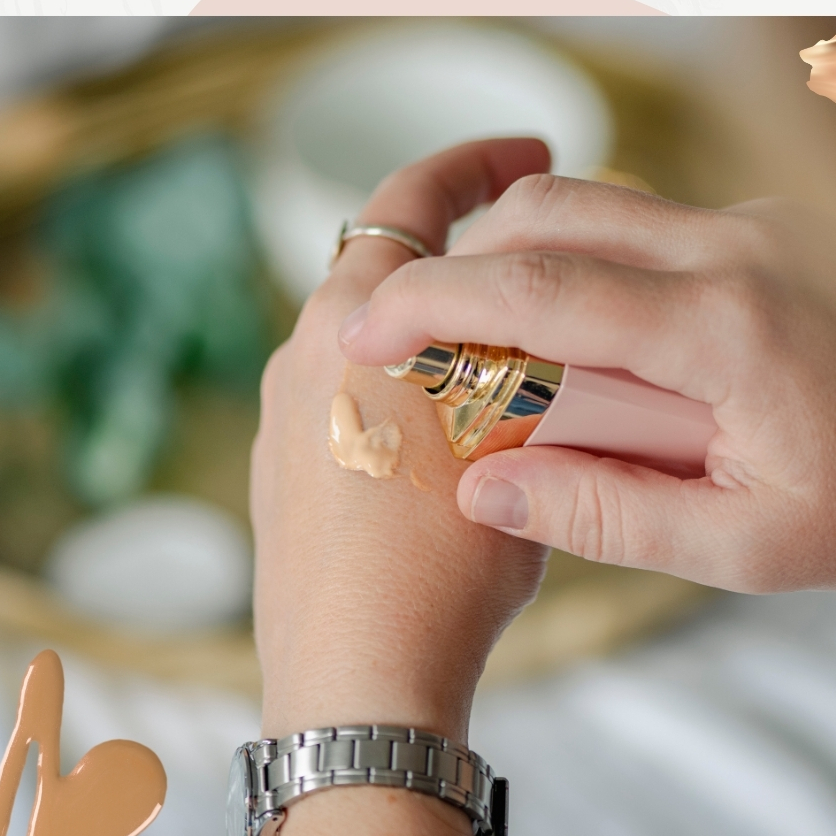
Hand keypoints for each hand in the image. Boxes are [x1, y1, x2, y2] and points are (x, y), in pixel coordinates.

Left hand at [249, 139, 552, 835]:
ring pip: (363, 342)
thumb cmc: (445, 568)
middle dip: (459, 258)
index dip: (477, 163)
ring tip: (508, 367)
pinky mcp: (275, 477)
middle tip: (531, 265)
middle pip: (382, 268)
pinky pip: (342, 403)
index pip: (410, 200)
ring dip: (429, 335)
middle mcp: (298, 355)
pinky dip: (397, 397)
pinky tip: (450, 445)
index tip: (529, 155)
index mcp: (351, 323)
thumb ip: (532, 367)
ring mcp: (277, 420)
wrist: (360, 680)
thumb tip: (560, 336)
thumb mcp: (520, 446)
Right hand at [338, 174, 835, 617]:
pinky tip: (588, 337)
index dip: (433, 302)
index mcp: (726, 327)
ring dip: (527, 254)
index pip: (541, 288)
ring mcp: (763, 224)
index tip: (364, 328)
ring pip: (601, 201)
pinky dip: (590, 258)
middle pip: (553, 212)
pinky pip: (651, 218)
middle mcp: (741, 248)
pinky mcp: (774, 226)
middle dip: (464, 262)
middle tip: (414, 335)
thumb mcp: (744, 545)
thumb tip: (483, 489)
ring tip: (491, 342)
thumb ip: (607, 515)